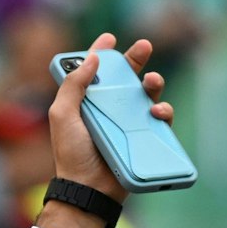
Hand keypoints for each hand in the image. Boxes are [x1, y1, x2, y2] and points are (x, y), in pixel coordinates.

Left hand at [46, 34, 173, 203]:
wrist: (89, 189)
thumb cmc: (72, 155)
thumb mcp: (63, 116)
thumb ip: (72, 85)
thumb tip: (91, 58)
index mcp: (86, 103)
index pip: (95, 73)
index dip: (103, 54)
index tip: (110, 39)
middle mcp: (108, 111)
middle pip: (126, 78)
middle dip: (136, 59)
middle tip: (144, 47)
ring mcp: (127, 125)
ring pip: (146, 95)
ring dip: (153, 83)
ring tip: (151, 82)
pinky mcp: (142, 139)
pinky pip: (159, 120)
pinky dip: (163, 111)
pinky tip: (157, 111)